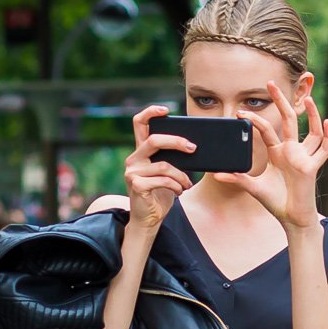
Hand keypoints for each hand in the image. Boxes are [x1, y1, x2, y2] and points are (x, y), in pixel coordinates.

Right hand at [125, 105, 195, 231]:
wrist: (149, 218)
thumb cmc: (161, 193)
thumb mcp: (169, 173)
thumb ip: (174, 159)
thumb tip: (194, 147)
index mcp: (141, 151)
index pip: (139, 124)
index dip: (150, 113)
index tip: (166, 110)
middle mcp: (134, 158)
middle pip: (154, 140)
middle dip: (177, 142)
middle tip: (193, 148)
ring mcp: (132, 171)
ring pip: (164, 165)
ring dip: (182, 176)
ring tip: (186, 184)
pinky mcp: (136, 184)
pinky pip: (163, 180)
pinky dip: (176, 186)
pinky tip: (179, 191)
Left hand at [215, 81, 327, 230]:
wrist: (290, 218)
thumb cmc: (275, 202)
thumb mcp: (253, 187)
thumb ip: (237, 178)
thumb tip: (217, 174)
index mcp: (277, 153)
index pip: (267, 130)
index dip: (254, 120)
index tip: (241, 113)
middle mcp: (292, 151)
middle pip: (289, 121)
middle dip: (280, 102)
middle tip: (270, 83)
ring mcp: (304, 158)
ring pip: (313, 132)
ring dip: (313, 116)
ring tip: (310, 99)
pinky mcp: (313, 167)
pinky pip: (325, 150)